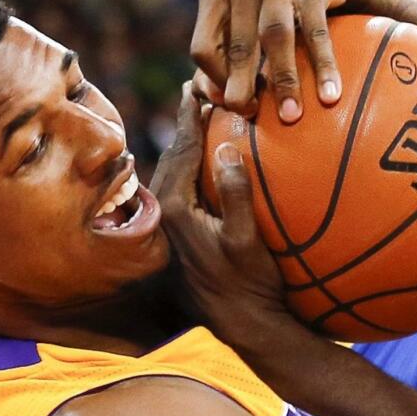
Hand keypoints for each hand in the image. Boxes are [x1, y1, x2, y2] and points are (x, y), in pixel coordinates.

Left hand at [151, 87, 286, 339]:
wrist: (244, 327)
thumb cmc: (250, 286)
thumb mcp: (247, 241)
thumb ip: (235, 195)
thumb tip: (223, 150)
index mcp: (175, 211)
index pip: (181, 152)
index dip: (190, 118)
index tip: (196, 88)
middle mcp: (166, 217)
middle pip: (173, 157)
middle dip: (185, 124)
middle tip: (195, 91)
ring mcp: (173, 229)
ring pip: (176, 173)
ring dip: (188, 145)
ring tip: (199, 119)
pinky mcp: (184, 238)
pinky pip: (185, 189)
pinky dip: (194, 167)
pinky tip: (208, 161)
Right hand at [191, 0, 416, 122]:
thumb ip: (407, 17)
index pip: (315, 23)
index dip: (322, 63)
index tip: (331, 103)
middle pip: (271, 34)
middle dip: (278, 80)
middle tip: (287, 120)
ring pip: (232, 41)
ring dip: (238, 84)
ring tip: (247, 119)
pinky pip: (205, 43)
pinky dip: (213, 74)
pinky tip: (225, 104)